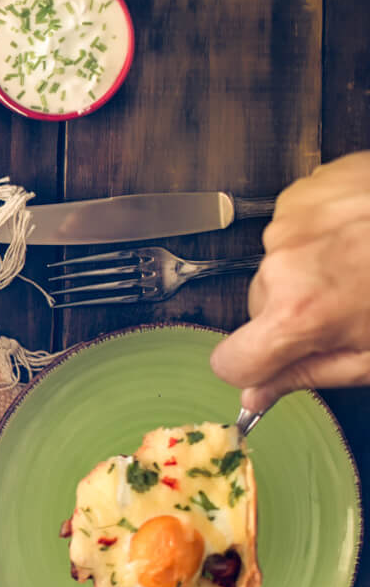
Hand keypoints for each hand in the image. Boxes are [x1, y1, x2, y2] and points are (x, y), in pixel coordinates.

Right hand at [213, 151, 369, 410]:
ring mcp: (290, 221)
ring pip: (279, 264)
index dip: (254, 367)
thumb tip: (255, 396)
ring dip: (312, 268)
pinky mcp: (304, 190)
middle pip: (259, 306)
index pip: (229, 361)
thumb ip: (309, 375)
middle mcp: (283, 263)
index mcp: (299, 314)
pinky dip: (321, 233)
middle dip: (294, 309)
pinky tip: (361, 233)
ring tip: (363, 261)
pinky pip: (294, 227)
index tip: (277, 361)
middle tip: (350, 301)